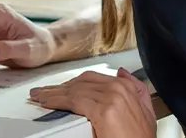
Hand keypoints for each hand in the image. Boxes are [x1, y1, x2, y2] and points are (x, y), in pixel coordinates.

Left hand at [31, 68, 155, 137]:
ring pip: (74, 89)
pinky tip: (46, 102)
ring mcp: (112, 98)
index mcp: (128, 88)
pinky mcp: (104, 110)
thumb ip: (136, 90)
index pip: (93, 79)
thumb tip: (122, 73)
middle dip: (60, 87)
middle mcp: (120, 89)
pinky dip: (56, 100)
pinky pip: (73, 100)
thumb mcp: (146, 114)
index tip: (60, 87)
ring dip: (53, 92)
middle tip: (44, 91)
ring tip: (39, 96)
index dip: (73, 82)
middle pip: (81, 82)